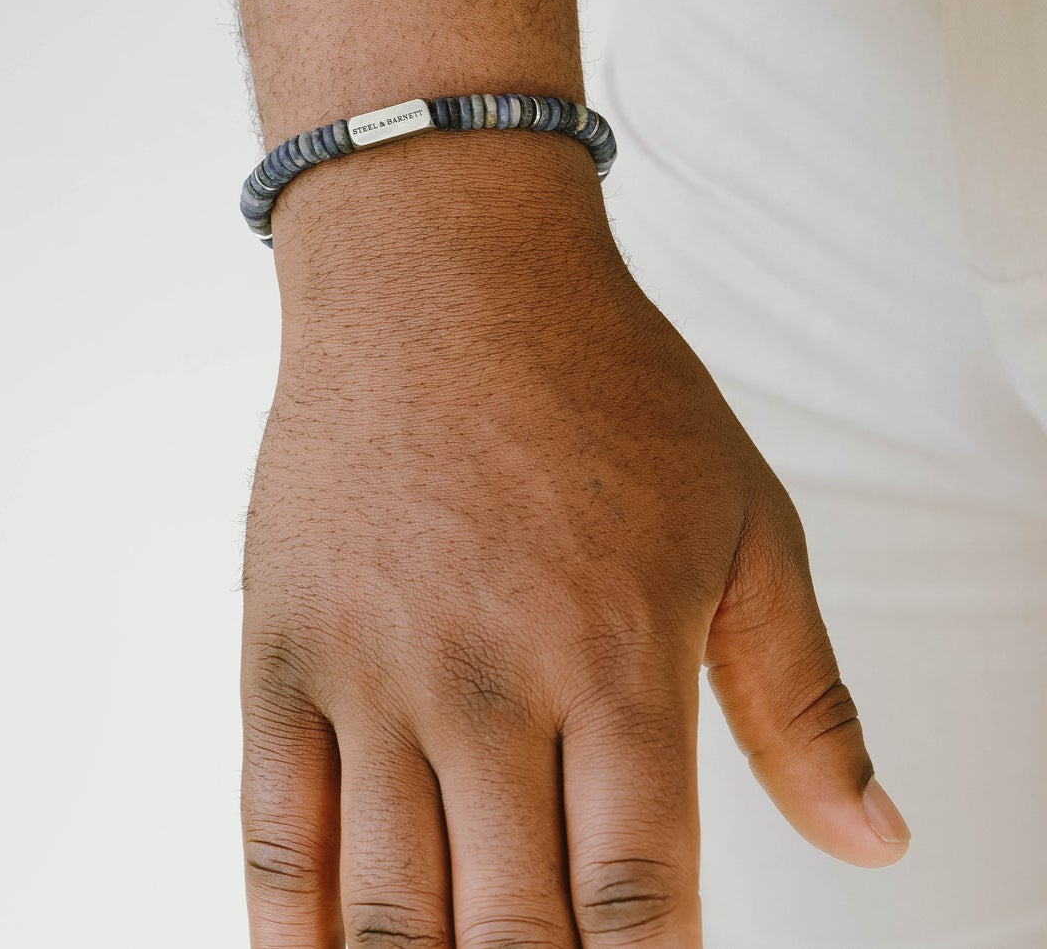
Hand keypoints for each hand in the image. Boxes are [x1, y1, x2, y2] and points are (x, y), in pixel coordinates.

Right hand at [238, 143, 907, 948]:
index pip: (635, 908)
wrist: (441, 269)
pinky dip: (299, 938)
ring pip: (391, 913)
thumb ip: (803, 695)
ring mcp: (370, 670)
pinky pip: (275, 837)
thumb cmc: (603, 385)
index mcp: (618, 658)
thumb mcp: (744, 519)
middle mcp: (488, 681)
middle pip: (511, 937)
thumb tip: (875, 843)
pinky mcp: (281, 647)